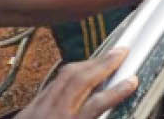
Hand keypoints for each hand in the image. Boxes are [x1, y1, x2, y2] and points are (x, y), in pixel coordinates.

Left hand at [17, 47, 135, 118]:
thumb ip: (90, 117)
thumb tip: (105, 111)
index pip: (94, 106)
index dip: (115, 92)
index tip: (133, 80)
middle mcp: (51, 116)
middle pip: (78, 82)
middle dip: (103, 64)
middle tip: (122, 51)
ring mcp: (38, 110)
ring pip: (63, 78)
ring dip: (88, 63)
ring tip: (106, 57)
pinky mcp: (30, 108)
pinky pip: (53, 84)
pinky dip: (71, 73)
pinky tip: (81, 72)